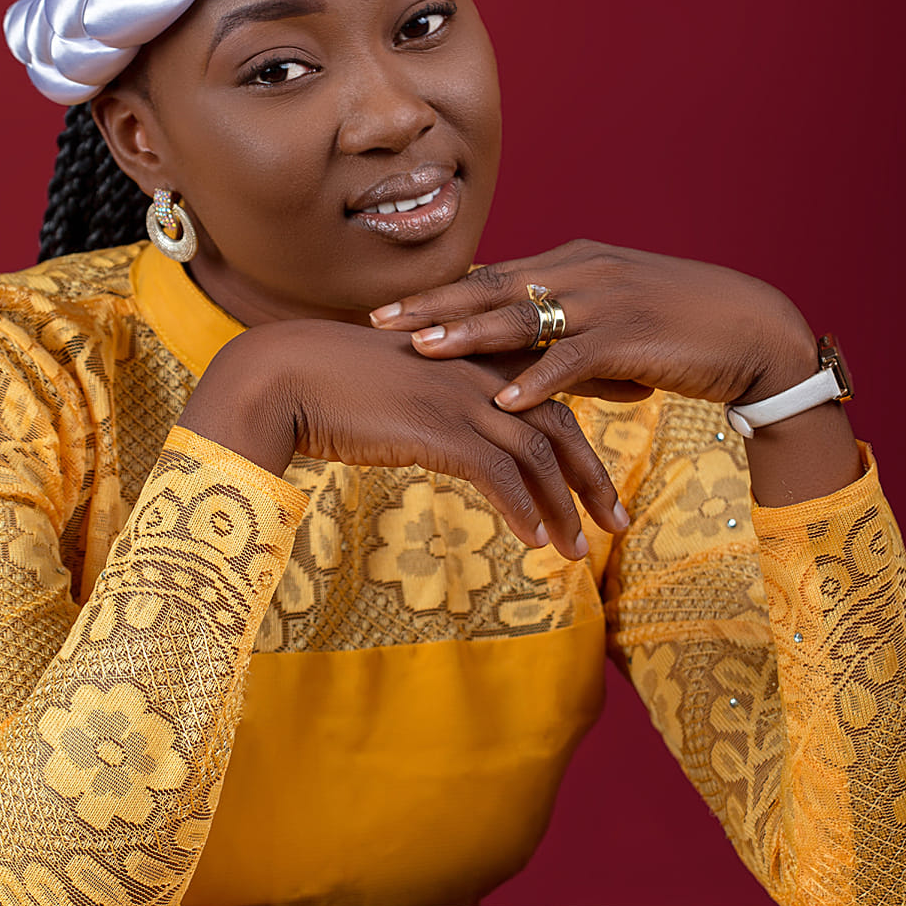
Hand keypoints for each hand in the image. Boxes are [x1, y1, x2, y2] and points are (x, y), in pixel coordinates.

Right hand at [180, 319, 628, 558]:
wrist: (282, 377)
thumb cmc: (330, 384)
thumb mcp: (399, 381)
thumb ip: (436, 395)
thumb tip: (452, 426)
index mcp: (472, 354)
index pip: (551, 379)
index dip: (593, 410)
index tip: (624, 433)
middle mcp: (476, 371)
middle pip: (560, 422)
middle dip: (594, 476)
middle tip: (618, 521)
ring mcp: (459, 398)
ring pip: (539, 453)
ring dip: (564, 507)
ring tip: (577, 551)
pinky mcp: (436, 429)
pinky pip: (499, 474)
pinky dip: (523, 510)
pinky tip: (534, 541)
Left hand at [369, 240, 817, 413]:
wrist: (754, 332)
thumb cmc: (686, 330)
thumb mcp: (617, 319)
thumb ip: (567, 331)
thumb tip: (522, 357)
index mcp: (577, 263)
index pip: (495, 275)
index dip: (442, 292)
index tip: (393, 305)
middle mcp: (584, 272)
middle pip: (493, 287)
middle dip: (434, 305)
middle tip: (379, 321)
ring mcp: (607, 301)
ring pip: (523, 316)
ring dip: (468, 335)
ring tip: (422, 351)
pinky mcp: (631, 336)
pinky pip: (572, 360)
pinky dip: (536, 380)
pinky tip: (502, 402)